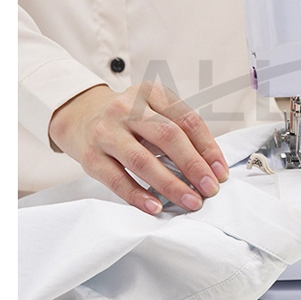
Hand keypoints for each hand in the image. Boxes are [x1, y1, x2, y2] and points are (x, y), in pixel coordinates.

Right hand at [48, 82, 228, 213]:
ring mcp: (107, 132)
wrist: (80, 115)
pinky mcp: (91, 157)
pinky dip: (139, 196)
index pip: (187, 120)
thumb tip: (210, 166)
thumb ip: (181, 131)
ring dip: (171, 185)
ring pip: (143, 160)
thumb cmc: (129, 117)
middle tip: (209, 188)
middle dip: (193, 166)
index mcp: (151, 93)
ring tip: (190, 200)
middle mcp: (127, 108)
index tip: (220, 171)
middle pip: (168, 137)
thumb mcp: (155, 110)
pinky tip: (156, 206)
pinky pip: (118, 180)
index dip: (208, 148)